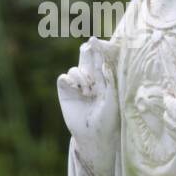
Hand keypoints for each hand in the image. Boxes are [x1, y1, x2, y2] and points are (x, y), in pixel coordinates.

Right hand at [58, 37, 118, 175]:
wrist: (92, 135)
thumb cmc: (108, 119)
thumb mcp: (112, 99)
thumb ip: (108, 82)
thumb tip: (104, 64)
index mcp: (105, 80)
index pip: (101, 61)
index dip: (99, 50)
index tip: (96, 40)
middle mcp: (91, 80)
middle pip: (86, 59)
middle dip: (87, 52)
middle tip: (88, 46)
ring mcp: (78, 85)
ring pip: (75, 68)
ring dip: (81, 76)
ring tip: (88, 90)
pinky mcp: (65, 91)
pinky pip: (64, 77)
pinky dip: (70, 80)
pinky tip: (77, 89)